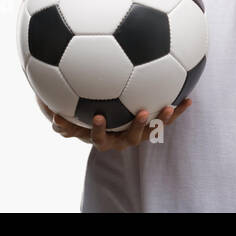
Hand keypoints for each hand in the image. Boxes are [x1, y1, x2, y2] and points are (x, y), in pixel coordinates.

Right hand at [46, 99, 192, 151]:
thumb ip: (60, 115)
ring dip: (162, 119)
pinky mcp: (153, 125)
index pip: (98, 137)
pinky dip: (178, 109)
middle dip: (136, 126)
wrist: (105, 124)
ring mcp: (139, 133)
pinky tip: (190, 97)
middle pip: (130, 137)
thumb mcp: (70, 119)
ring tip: (169, 106)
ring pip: (152, 129)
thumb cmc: (84, 117)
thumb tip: (45, 103)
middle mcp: (122, 139)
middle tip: (140, 112)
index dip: (98, 130)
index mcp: (103, 137)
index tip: (98, 117)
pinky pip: (167, 119)